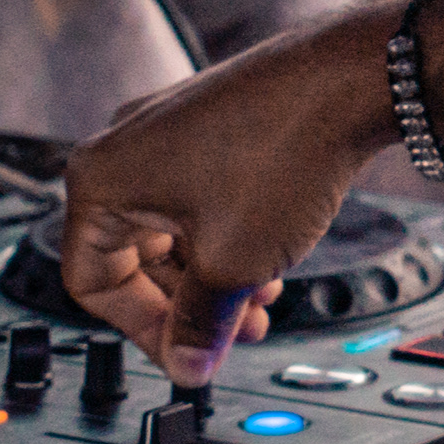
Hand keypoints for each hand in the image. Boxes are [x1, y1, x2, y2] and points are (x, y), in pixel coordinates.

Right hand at [62, 9, 394, 385]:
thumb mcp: (233, 264)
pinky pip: (201, 198)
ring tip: (263, 301)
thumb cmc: (282, 151)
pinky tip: (272, 258)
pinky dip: (228, 235)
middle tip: (235, 333)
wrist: (351, 78)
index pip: (92, 281)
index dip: (142, 330)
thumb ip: (201, 325)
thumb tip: (188, 365)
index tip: (186, 354)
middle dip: (190, 303)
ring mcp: (168, 129)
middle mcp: (124, 146)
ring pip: (175, 230)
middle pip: (135, 257)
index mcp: (100, 178)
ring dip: (215, 274)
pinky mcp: (211, 122)